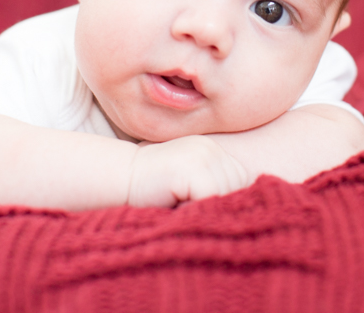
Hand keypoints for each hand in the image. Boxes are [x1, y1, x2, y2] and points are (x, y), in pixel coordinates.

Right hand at [127, 135, 248, 207]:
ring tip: (177, 202)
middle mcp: (213, 149)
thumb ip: (215, 191)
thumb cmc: (152, 192)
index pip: (243, 184)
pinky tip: (173, 202)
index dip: (224, 202)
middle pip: (239, 191)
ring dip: (205, 210)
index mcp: (216, 152)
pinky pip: (211, 198)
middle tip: (182, 203)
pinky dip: (194, 209)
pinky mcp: (193, 166)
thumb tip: (244, 214)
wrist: (119, 179)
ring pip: (227, 196)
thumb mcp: (189, 186)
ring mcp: (204, 154)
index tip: (192, 201)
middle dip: (217, 207)